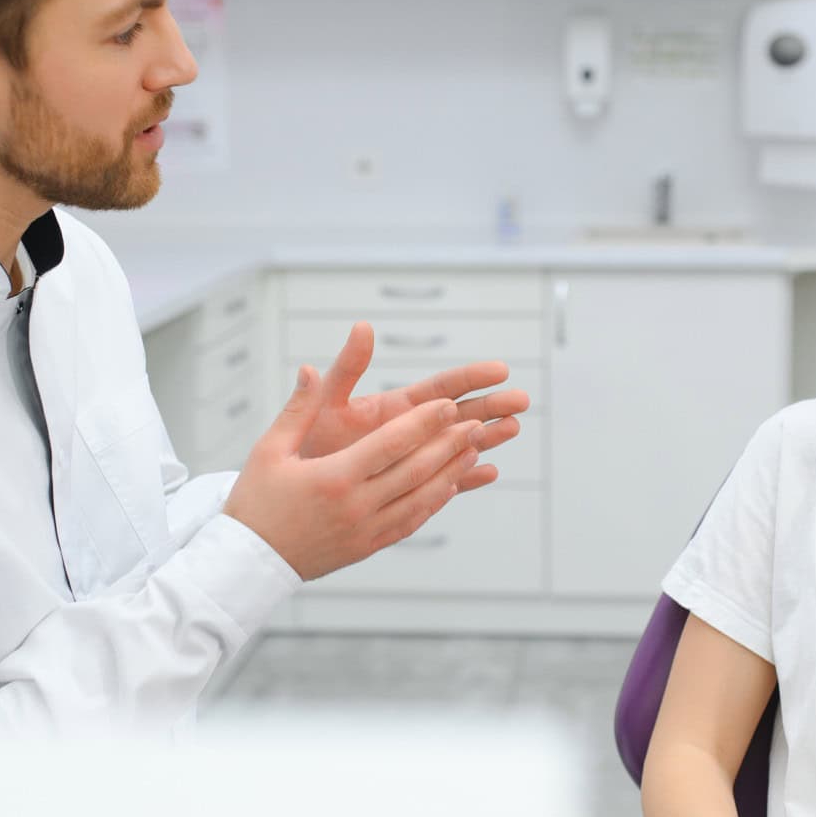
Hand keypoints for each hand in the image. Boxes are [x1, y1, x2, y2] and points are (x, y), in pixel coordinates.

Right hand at [223, 366, 486, 580]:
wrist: (249, 561)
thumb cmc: (256, 501)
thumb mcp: (269, 450)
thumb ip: (298, 409)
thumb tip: (312, 369)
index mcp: (333, 478)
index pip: (391, 445)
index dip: (424, 423)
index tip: (448, 404)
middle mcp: (355, 506)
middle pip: (415, 471)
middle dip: (449, 444)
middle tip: (476, 422)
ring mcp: (365, 531)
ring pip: (420, 499)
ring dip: (451, 473)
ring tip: (474, 449)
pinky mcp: (368, 547)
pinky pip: (410, 522)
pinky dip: (434, 502)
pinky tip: (450, 485)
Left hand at [298, 321, 528, 494]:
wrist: (293, 489)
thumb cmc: (306, 443)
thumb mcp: (326, 403)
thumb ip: (346, 369)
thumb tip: (361, 327)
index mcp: (395, 407)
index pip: (440, 388)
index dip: (470, 378)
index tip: (499, 369)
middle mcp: (409, 431)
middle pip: (459, 415)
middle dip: (490, 407)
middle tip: (522, 402)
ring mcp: (412, 459)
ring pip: (457, 446)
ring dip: (486, 438)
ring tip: (514, 430)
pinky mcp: (407, 486)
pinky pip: (442, 483)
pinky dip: (464, 478)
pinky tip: (488, 473)